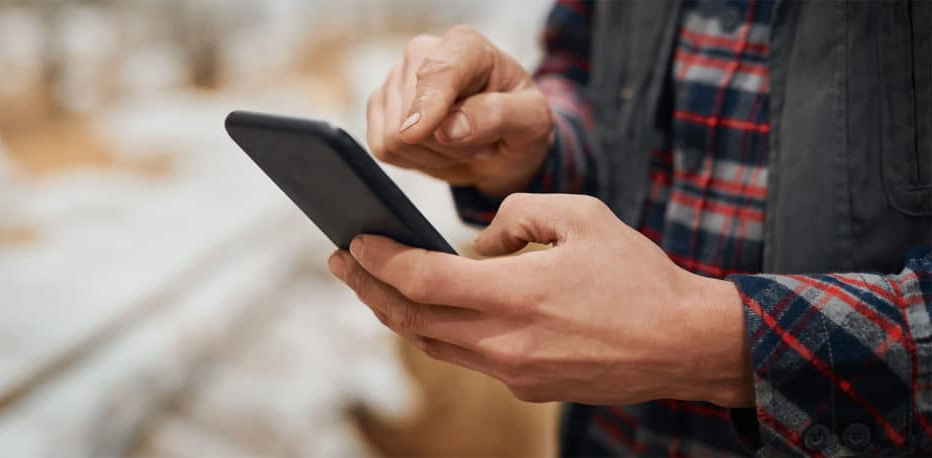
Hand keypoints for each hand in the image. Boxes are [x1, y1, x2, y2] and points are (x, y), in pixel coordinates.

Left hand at [328, 194, 753, 406]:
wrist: (683, 344)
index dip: (379, 260)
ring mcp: (512, 371)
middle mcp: (504, 342)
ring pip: (432, 342)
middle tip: (341, 259)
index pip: (421, 281)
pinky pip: (465, 356)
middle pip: (411, 318)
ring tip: (373, 282)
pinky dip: (437, 329)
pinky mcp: (526, 385)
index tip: (352, 239)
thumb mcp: (581, 216)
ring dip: (396, 312)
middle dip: (368, 287)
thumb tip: (477, 243)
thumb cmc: (638, 276)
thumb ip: (516, 216)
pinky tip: (431, 308)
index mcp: (515, 295)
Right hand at [367, 25, 553, 196]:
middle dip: (447, 143)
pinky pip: (383, 148)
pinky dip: (413, 159)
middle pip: (412, 115)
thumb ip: (496, 116)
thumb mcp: (531, 120)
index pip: (438, 72)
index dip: (427, 103)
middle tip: (477, 140)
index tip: (417, 132)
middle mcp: (423, 53)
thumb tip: (448, 128)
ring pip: (394, 137)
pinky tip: (438, 149)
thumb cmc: (519, 122)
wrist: (503, 142)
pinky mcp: (380, 107)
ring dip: (434, 154)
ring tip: (461, 141)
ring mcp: (396, 79)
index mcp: (465, 46)